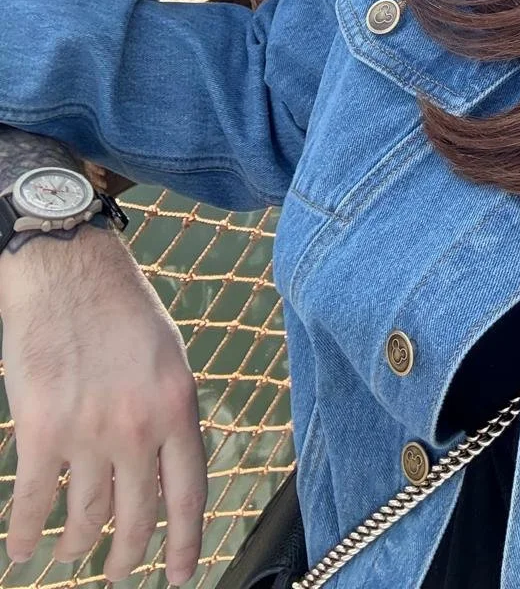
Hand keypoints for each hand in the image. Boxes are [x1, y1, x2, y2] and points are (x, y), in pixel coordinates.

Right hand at [0, 224, 207, 582]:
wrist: (68, 270)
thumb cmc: (120, 307)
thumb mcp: (168, 358)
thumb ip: (170, 413)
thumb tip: (168, 468)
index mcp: (177, 407)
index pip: (188, 494)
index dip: (186, 543)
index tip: (181, 575)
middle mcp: (138, 427)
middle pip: (136, 519)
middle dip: (127, 558)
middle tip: (119, 575)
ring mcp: (89, 432)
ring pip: (85, 517)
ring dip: (76, 546)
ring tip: (69, 555)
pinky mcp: (41, 430)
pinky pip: (33, 503)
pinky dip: (24, 534)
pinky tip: (22, 548)